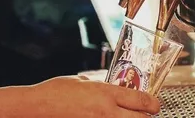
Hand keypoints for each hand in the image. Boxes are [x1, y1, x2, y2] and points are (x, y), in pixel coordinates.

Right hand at [28, 76, 159, 117]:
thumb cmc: (57, 90)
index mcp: (105, 93)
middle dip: (148, 116)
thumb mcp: (80, 81)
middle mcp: (107, 112)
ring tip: (129, 115)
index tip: (155, 102)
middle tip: (147, 112)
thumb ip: (98, 84)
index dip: (153, 102)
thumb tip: (108, 87)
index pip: (140, 100)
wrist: (39, 107)